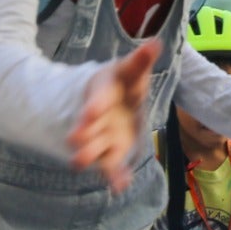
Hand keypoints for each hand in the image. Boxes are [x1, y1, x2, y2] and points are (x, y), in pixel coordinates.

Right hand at [70, 39, 160, 192]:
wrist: (111, 104)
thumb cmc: (122, 86)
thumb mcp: (130, 71)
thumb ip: (141, 61)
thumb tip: (155, 43)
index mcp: (103, 93)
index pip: (99, 97)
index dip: (96, 104)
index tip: (91, 111)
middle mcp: (99, 117)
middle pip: (90, 126)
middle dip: (83, 132)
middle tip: (75, 139)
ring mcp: (102, 136)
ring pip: (94, 147)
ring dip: (88, 154)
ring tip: (79, 163)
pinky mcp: (111, 152)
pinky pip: (111, 167)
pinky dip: (114, 177)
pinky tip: (119, 187)